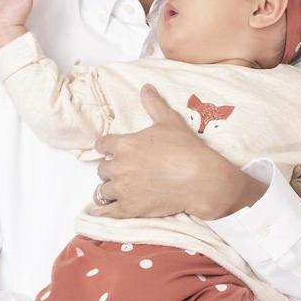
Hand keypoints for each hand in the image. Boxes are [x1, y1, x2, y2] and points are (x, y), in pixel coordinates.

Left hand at [88, 85, 264, 221]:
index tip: (112, 151)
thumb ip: (154, 104)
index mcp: (124, 144)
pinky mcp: (129, 208)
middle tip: (124, 171)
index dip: (107, 147)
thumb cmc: (185, 149)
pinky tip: (101, 213)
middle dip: (111, 169)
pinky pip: (107, 212)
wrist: (199, 179)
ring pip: (102, 190)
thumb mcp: (170, 121)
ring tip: (120, 191)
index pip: (102, 144)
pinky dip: (104, 212)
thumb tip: (146, 87)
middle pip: (102, 169)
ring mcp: (122, 189)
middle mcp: (118, 166)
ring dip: (110, 190)